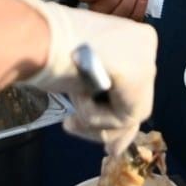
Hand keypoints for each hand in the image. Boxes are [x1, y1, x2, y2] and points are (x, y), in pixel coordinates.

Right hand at [6, 0, 156, 155]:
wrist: (38, 36)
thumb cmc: (48, 48)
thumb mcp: (81, 77)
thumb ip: (102, 102)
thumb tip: (115, 149)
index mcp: (133, 36)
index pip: (131, 85)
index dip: (108, 110)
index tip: (85, 125)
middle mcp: (146, 45)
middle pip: (132, 101)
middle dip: (104, 123)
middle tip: (76, 127)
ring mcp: (146, 59)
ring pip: (129, 113)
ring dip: (95, 121)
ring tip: (69, 115)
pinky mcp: (139, 76)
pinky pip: (122, 117)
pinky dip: (95, 116)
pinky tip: (78, 95)